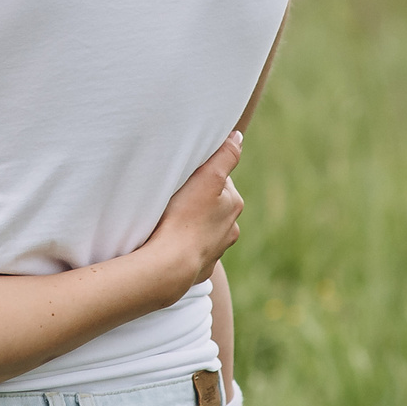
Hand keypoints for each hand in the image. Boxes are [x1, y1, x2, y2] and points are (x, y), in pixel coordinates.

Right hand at [138, 132, 244, 301]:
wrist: (170, 267)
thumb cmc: (184, 218)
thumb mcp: (208, 177)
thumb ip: (225, 155)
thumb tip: (238, 137)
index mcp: (233, 205)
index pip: (219, 179)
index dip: (200, 174)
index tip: (183, 176)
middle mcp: (230, 229)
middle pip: (212, 205)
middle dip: (197, 200)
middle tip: (173, 197)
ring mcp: (216, 251)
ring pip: (203, 228)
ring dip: (191, 223)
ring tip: (168, 220)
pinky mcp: (200, 268)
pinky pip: (192, 250)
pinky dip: (184, 245)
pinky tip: (169, 242)